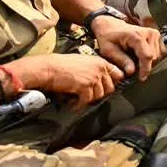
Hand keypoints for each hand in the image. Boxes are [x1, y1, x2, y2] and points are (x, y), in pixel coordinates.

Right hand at [8, 54, 124, 108]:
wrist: (49, 68)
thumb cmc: (62, 65)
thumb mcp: (83, 62)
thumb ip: (95, 70)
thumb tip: (101, 81)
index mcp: (100, 61)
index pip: (117, 74)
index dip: (113, 83)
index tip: (108, 89)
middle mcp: (99, 69)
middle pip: (110, 88)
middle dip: (99, 94)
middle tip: (88, 96)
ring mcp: (93, 77)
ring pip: (99, 96)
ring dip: (88, 100)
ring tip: (78, 99)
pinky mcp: (85, 86)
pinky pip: (87, 101)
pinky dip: (79, 104)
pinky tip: (72, 103)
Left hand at [91, 16, 163, 81]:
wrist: (110, 25)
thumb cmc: (108, 36)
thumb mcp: (109, 50)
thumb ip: (121, 60)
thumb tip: (131, 72)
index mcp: (136, 36)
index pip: (147, 56)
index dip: (145, 69)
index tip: (141, 78)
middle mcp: (148, 33)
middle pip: (154, 57)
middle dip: (145, 66)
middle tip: (133, 68)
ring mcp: (154, 33)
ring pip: (158, 55)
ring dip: (149, 61)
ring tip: (136, 61)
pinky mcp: (156, 35)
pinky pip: (160, 51)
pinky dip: (152, 57)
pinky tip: (142, 57)